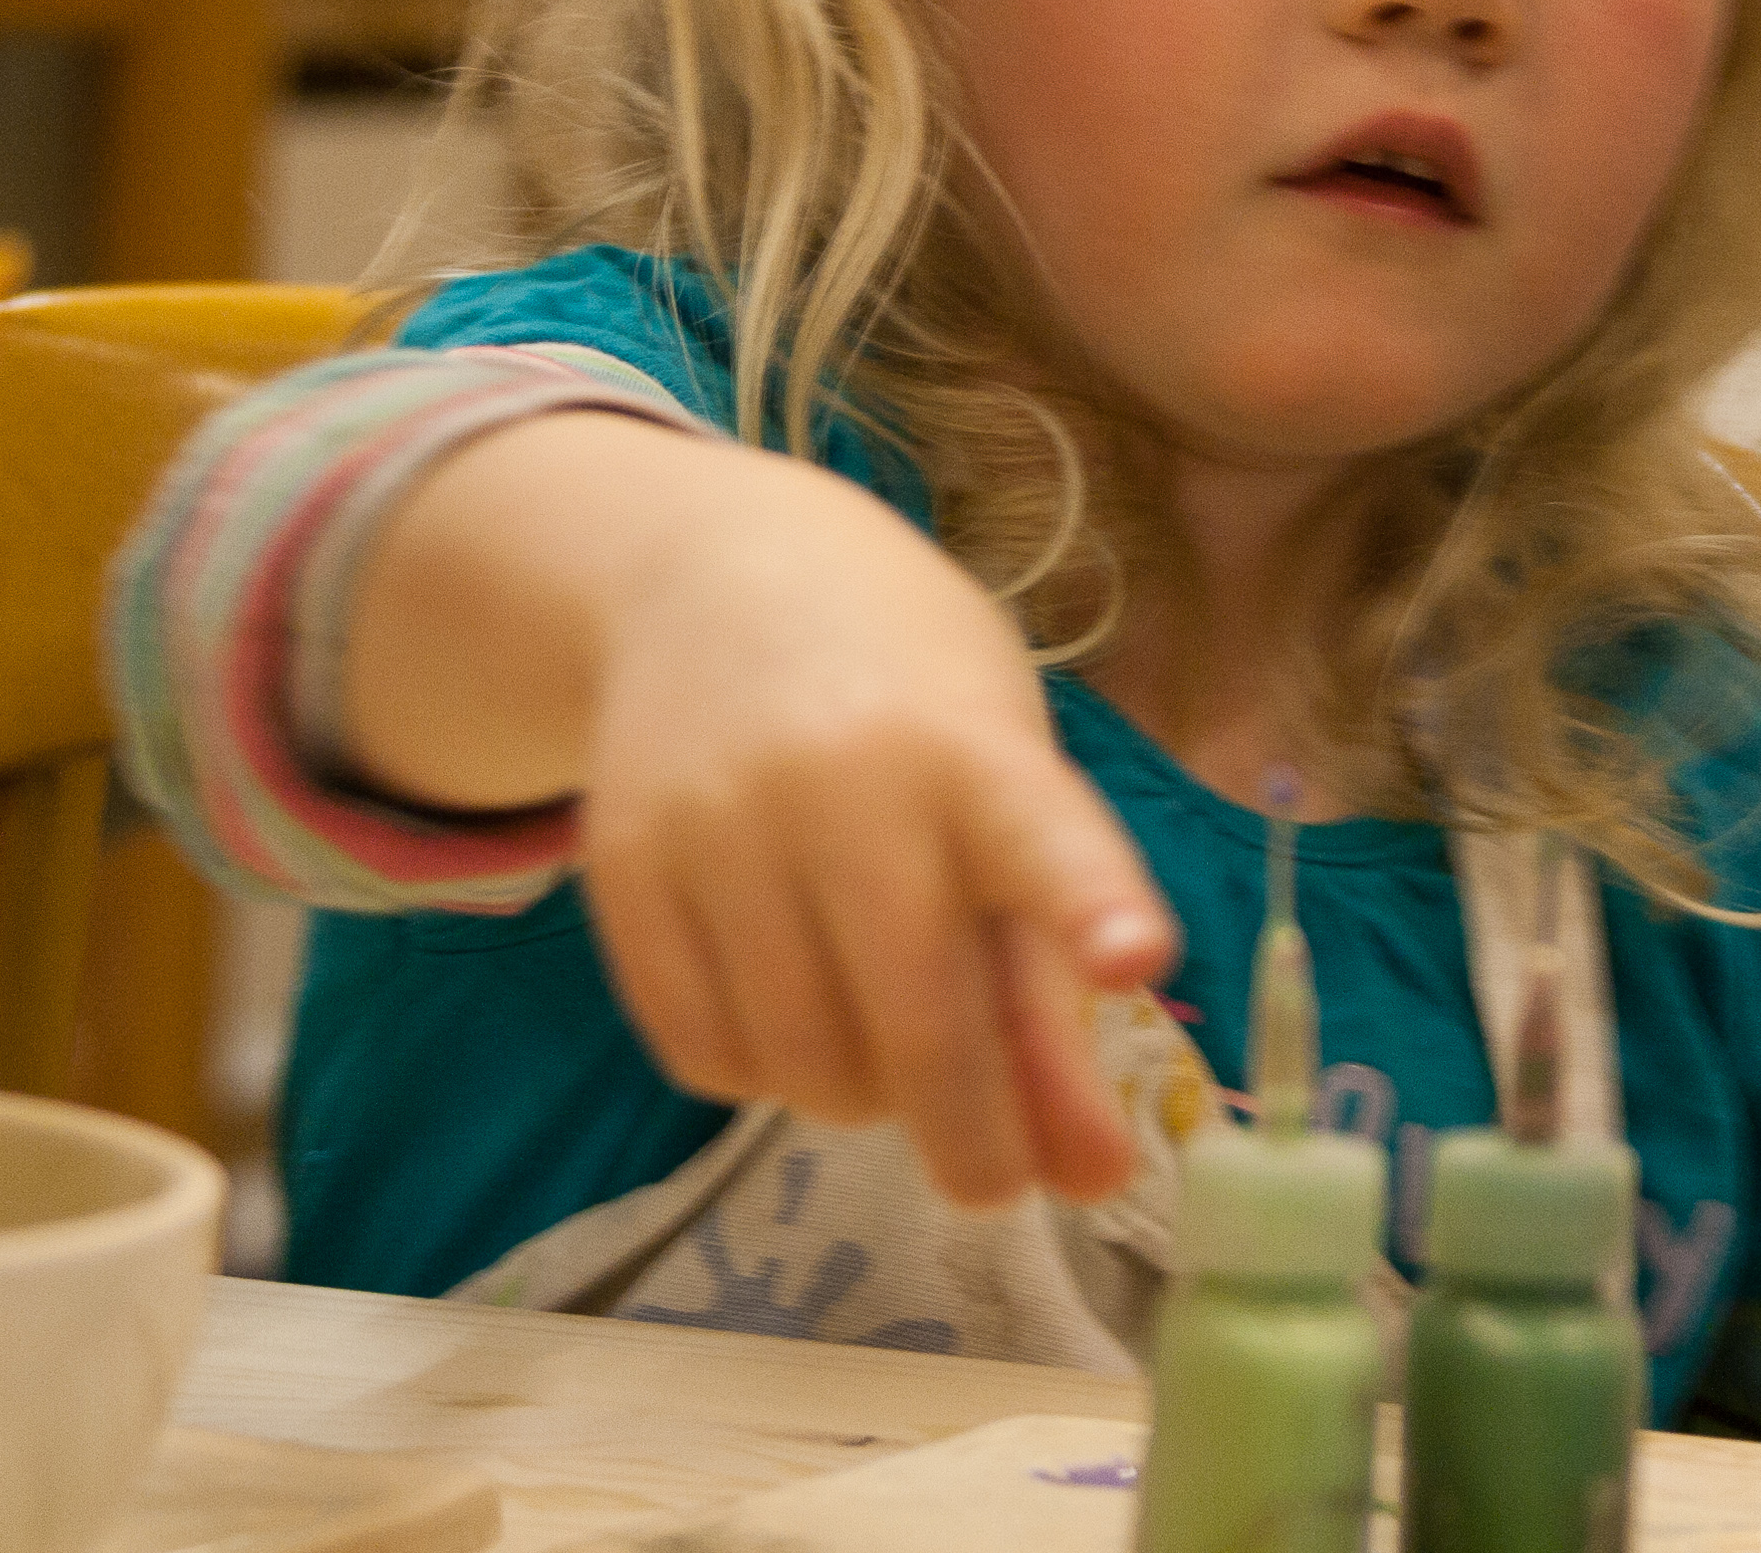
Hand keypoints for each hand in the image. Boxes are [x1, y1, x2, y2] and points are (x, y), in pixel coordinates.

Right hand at [573, 431, 1177, 1208]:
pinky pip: (704, 1056)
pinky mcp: (622, 874)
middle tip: (992, 1179)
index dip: (1089, 902)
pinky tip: (787, 1005)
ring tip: (878, 1032)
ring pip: (801, 1065)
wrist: (712, 582)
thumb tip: (1093, 1179)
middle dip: (971, 1140)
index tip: (1137, 958)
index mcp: (970, 749)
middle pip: (915, 1019)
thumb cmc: (907, 703)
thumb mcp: (1005, 789)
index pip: (1039, 832)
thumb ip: (1046, 987)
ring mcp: (717, 828)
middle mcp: (841, 783)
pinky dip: (761, 1073)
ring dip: (859, 1098)